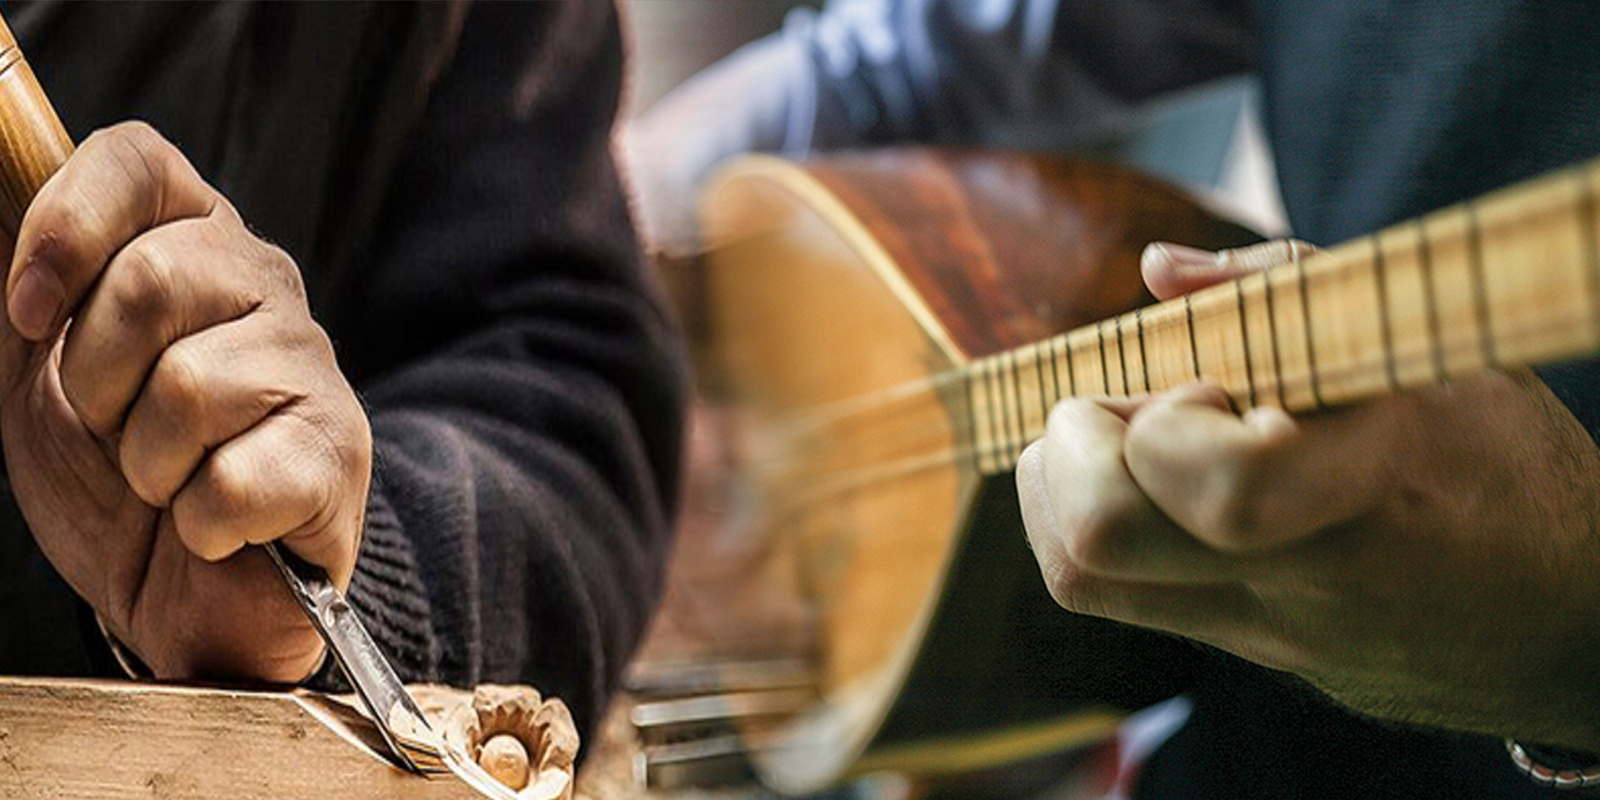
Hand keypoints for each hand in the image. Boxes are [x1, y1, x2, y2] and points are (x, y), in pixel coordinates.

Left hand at [0, 122, 370, 681]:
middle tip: (114, 428)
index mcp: (190, 242)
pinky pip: (232, 480)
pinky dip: (199, 523)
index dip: (68, 226)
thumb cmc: (112, 468)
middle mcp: (263, 286)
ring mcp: (311, 367)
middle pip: (154, 279)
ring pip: (190, 388)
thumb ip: (17, 278)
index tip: (28, 314)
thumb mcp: (33, 362)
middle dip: (98, 381)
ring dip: (146, 465)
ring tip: (168, 482)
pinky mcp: (338, 453)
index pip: (138, 161)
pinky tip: (217, 525)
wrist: (182, 593)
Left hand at [1017, 240, 1599, 749]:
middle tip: (1110, 411)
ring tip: (1115, 443)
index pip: (1221, 484)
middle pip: (1100, 542)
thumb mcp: (1437, 350)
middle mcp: (1308, 574)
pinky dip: (1090, 528)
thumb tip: (1157, 269)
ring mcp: (1269, 630)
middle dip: (1067, 453)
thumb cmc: (1508, 463)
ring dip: (1058, 491)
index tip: (1196, 381)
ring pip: (1084, 579)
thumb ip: (1289, 290)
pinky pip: (1119, 599)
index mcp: (1375, 480)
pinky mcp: (1250, 653)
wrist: (1575, 622)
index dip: (1165, 421)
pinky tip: (1144, 486)